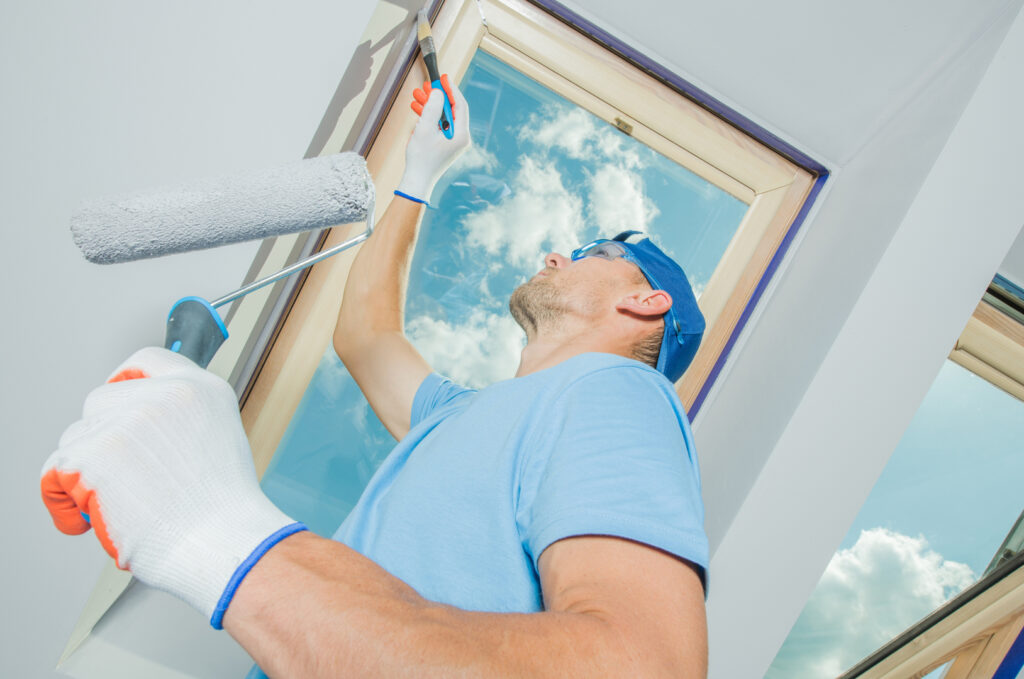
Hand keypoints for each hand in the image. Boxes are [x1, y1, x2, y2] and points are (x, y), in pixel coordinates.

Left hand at [40, 347, 302, 627]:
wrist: (225, 544)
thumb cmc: (224, 511)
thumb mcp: (219, 439)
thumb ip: (179, 419)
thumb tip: (136, 427)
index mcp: (201, 389)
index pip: (146, 361)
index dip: (125, 383)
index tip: (118, 407)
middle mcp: (166, 395)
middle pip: (101, 401)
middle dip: (102, 439)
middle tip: (123, 477)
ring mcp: (128, 421)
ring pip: (75, 438)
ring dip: (86, 472)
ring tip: (120, 503)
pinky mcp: (96, 455)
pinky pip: (54, 473)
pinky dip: (65, 502)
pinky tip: (91, 518)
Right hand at [395, 74, 469, 203]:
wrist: (417, 181)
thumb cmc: (421, 158)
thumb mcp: (425, 128)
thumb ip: (433, 107)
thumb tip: (438, 92)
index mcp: (461, 135)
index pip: (460, 105)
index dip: (451, 89)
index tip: (443, 77)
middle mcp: (460, 138)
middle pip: (451, 110)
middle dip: (437, 97)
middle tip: (427, 86)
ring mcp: (453, 142)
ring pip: (443, 117)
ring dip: (430, 106)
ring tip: (417, 95)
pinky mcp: (445, 145)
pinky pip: (438, 126)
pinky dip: (429, 117)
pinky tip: (418, 109)